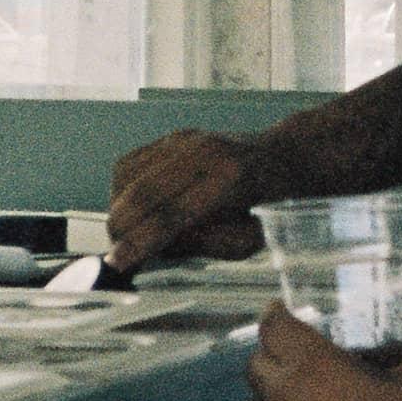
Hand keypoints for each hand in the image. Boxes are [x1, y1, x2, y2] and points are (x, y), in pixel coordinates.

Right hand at [107, 129, 276, 272]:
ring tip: (132, 235)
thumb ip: (208, 245)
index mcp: (230, 178)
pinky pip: (129, 165)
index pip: (172, 214)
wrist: (284, 158)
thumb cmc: (271, 204)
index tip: (117, 263)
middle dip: (121, 230)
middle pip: (142, 193)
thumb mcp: (252, 237)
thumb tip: (157, 249)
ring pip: (127, 177)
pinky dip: (123, 191)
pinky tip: (137, 210)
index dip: (140, 242)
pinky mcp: (172, 137)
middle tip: (119, 256)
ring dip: (119, 211)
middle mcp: (204, 151)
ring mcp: (185, 139)